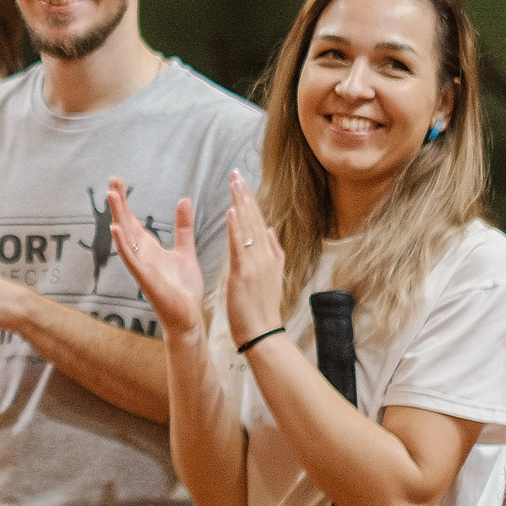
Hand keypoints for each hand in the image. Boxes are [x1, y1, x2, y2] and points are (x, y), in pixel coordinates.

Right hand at [106, 183, 204, 342]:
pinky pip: (131, 259)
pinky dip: (123, 244)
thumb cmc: (183, 288)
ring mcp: (141, 266)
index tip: (117, 181)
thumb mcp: (185, 251)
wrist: (188, 316)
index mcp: (149, 247)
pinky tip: (116, 229)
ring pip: (126, 238)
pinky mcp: (145, 279)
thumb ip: (183, 227)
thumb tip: (184, 200)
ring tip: (112, 196)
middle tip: (112, 180)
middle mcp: (141, 254)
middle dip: (119, 202)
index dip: (125, 201)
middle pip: (126, 223)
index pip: (133, 219)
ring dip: (118, 217)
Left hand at [222, 172, 287, 342]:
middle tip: (236, 172)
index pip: (259, 222)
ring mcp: (256, 263)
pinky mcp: (244, 273)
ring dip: (240, 203)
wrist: (262, 333)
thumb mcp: (271, 276)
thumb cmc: (261, 308)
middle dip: (245, 195)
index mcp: (269, 255)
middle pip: (255, 219)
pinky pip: (240, 246)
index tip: (242, 182)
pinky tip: (231, 211)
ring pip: (249, 227)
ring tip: (234, 182)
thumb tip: (272, 231)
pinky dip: (236, 228)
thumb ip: (273, 253)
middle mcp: (265, 255)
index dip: (250, 201)